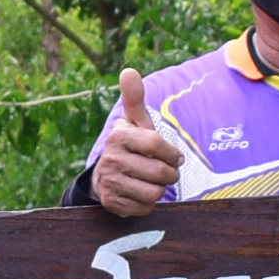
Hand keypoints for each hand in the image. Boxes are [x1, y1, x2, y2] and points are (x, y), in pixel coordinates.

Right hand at [88, 68, 177, 216]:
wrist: (104, 176)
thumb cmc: (129, 145)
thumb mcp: (133, 121)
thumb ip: (134, 98)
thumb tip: (129, 71)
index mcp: (118, 136)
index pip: (156, 144)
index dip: (172, 153)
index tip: (175, 156)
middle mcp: (110, 159)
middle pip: (160, 172)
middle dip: (170, 174)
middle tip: (167, 171)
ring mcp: (110, 182)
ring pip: (155, 192)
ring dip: (160, 189)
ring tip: (154, 181)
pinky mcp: (113, 203)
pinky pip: (144, 207)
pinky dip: (148, 203)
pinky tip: (141, 193)